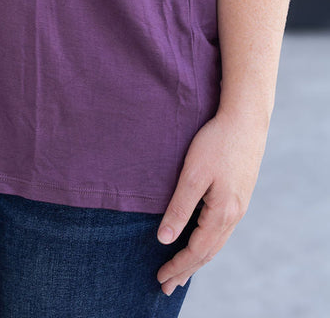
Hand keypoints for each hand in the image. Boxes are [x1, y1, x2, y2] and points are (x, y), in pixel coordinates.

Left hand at [156, 108, 269, 295]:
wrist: (246, 120)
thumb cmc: (216, 142)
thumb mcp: (192, 174)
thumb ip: (179, 207)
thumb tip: (164, 239)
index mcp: (222, 213)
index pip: (196, 250)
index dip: (177, 265)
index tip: (160, 278)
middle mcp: (234, 215)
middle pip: (208, 253)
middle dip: (186, 270)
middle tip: (167, 286)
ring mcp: (239, 206)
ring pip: (216, 243)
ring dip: (198, 259)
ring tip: (182, 272)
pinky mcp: (238, 196)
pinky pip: (222, 230)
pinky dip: (208, 244)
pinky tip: (201, 242)